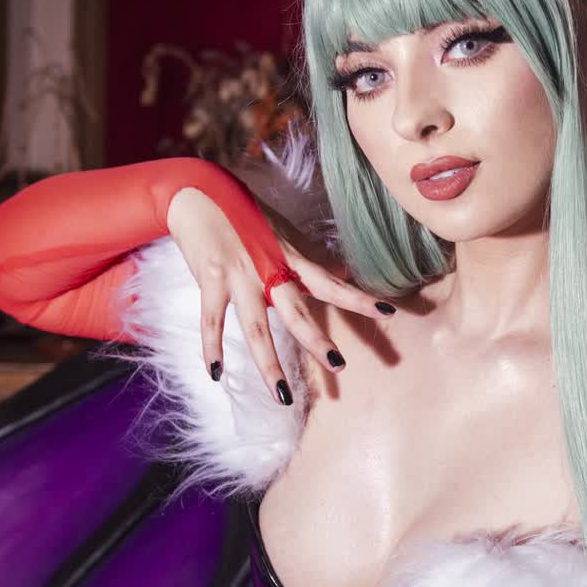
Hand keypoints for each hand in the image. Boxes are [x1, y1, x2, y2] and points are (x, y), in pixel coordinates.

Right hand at [165, 185, 391, 394]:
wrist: (199, 191)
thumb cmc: (243, 213)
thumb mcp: (282, 233)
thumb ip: (309, 258)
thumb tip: (343, 272)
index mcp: (289, 258)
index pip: (331, 282)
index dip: (358, 298)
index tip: (387, 313)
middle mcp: (268, 268)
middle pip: (297, 311)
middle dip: (318, 341)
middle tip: (340, 367)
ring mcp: (239, 275)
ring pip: (255, 327)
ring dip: (270, 363)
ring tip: (283, 396)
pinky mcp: (210, 278)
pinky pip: (212, 319)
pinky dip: (211, 347)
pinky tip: (215, 373)